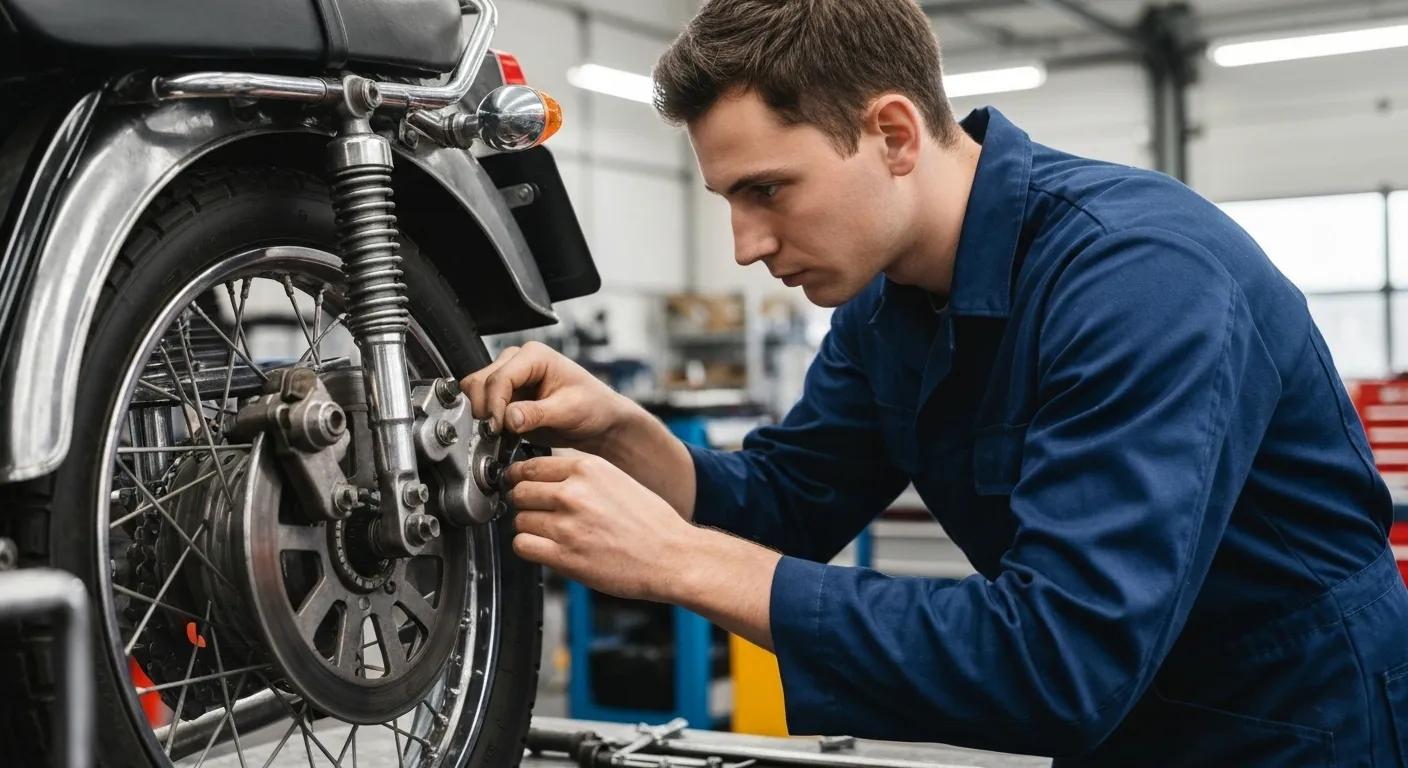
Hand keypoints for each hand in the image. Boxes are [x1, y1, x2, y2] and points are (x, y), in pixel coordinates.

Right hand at [460, 341, 627, 448]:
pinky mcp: (506, 397)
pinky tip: (504, 434)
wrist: (599, 422)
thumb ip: (537, 413)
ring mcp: (509, 379)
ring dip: (484, 415)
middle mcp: (517, 362)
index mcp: (534, 355)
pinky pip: (483, 407)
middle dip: (486, 409)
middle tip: (498, 433)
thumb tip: (509, 418)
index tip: (499, 427)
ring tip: (502, 433)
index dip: (495, 405)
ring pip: (476, 392)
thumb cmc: (593, 407)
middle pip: (480, 382)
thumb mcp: (569, 410)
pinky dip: (487, 421)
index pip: (499, 377)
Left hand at [506, 453, 698, 601]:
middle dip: (525, 503)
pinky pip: (522, 545)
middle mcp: (573, 493)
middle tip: (538, 512)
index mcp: (587, 468)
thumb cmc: (651, 522)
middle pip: (520, 492)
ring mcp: (566, 525)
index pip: (530, 467)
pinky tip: (546, 548)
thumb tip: (545, 477)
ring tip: (550, 534)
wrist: (672, 556)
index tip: (521, 486)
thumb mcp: (616, 480)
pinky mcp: (564, 556)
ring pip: (519, 519)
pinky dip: (528, 547)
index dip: (522, 479)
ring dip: (529, 527)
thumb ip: (580, 476)